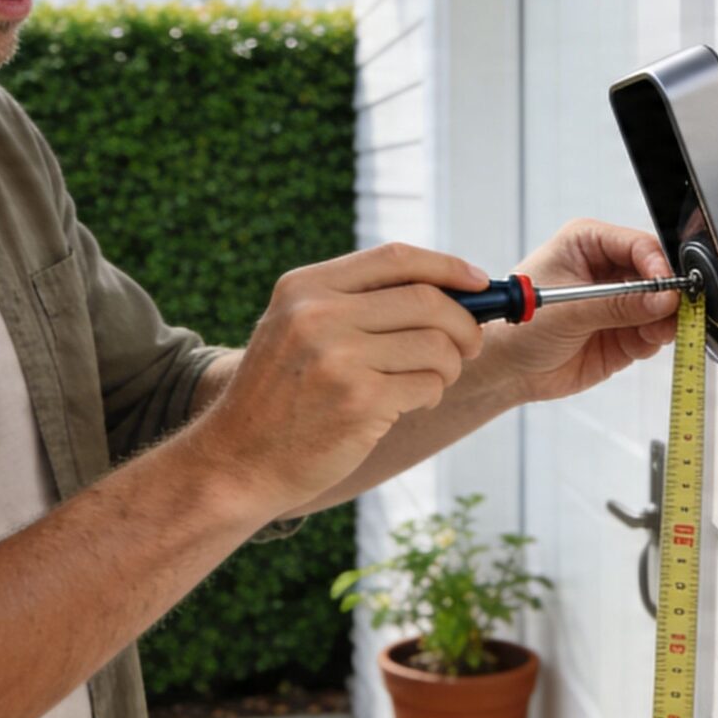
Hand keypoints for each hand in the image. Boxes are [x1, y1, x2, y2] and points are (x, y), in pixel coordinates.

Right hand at [190, 242, 488, 522]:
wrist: (239, 459)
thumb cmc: (281, 395)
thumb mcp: (296, 328)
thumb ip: (354, 301)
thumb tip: (449, 288)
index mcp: (304, 287)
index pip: (395, 257)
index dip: (448, 266)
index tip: (478, 281)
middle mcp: (318, 314)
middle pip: (427, 299)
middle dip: (465, 324)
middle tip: (468, 346)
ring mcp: (338, 358)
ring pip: (437, 345)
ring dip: (448, 367)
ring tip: (427, 382)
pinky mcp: (359, 401)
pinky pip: (428, 385)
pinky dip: (430, 395)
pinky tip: (407, 405)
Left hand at [481, 217, 683, 402]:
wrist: (506, 371)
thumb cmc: (518, 328)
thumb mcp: (567, 311)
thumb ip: (617, 305)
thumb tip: (662, 299)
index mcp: (587, 244)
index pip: (638, 245)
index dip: (657, 265)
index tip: (667, 287)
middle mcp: (607, 269)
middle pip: (657, 274)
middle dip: (667, 296)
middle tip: (672, 313)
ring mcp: (618, 302)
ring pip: (662, 305)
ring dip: (665, 320)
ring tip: (653, 333)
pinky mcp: (625, 332)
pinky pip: (655, 332)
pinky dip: (654, 339)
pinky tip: (639, 343)